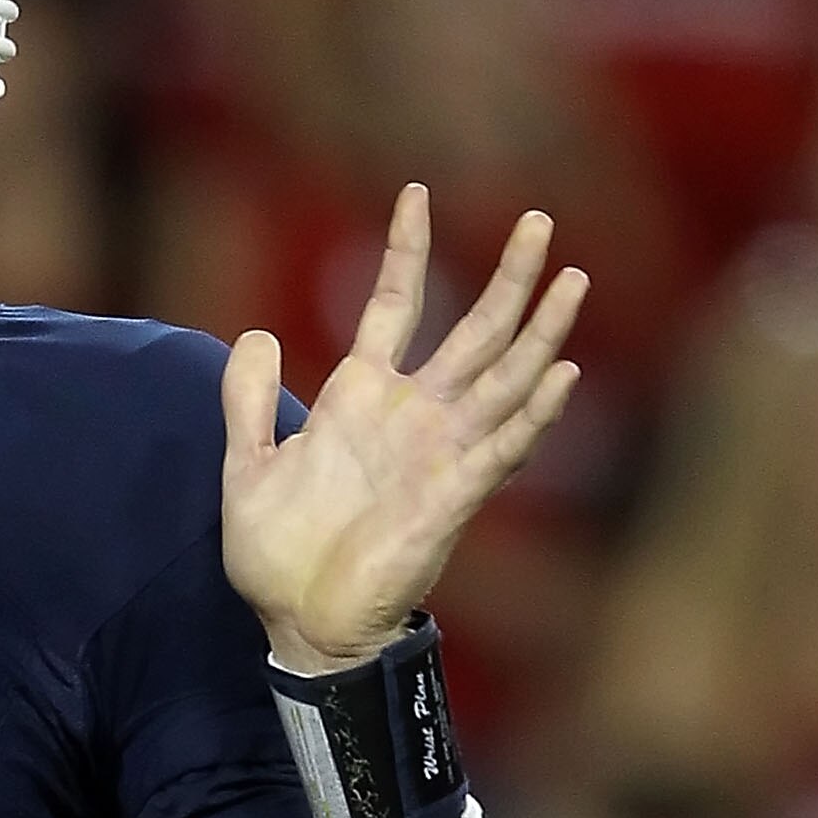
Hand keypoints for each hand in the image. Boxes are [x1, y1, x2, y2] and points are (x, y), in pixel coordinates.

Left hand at [221, 184, 585, 672]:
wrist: (297, 624)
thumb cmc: (276, 552)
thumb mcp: (246, 465)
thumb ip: (247, 401)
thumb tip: (257, 335)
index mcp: (360, 397)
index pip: (394, 304)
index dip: (405, 251)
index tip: (415, 193)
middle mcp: (411, 415)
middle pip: (472, 328)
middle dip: (506, 276)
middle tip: (538, 219)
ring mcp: (439, 453)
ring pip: (504, 376)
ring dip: (539, 329)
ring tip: (572, 277)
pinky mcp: (453, 497)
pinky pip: (502, 446)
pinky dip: (533, 411)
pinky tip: (562, 372)